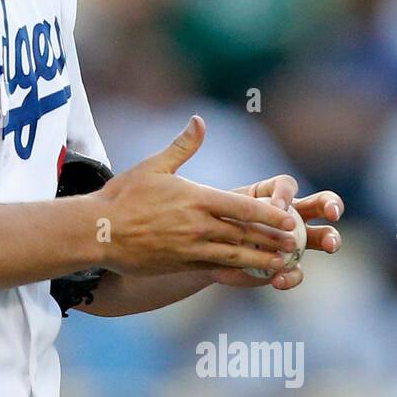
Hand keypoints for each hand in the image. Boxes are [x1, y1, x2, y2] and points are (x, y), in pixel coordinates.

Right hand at [93, 115, 297, 276]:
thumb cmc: (123, 196)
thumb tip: (199, 121)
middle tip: (298, 243)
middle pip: (244, 234)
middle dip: (273, 239)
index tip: (290, 218)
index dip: (269, 214)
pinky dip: (237, 272)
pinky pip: (216, 270)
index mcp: (195, 198)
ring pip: (235, 256)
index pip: (242, 207)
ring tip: (284, 263)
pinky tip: (252, 275)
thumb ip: (182, 146)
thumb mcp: (154, 166)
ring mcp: (190, 248)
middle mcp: (197, 226)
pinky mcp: (181, 264)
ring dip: (261, 259)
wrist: (98, 232)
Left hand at [204, 173, 343, 291]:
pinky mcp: (286, 266)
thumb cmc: (206, 222)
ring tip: (330, 245)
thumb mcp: (210, 204)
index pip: (286, 185)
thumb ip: (221, 193)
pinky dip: (292, 275)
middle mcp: (289, 214)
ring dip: (331, 238)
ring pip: (323, 236)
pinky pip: (297, 271)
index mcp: (269, 194)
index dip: (286, 193)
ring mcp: (293, 241)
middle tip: (333, 214)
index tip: (278, 205)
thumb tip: (210, 143)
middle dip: (332, 205)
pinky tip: (280, 280)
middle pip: (320, 203)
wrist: (202, 255)